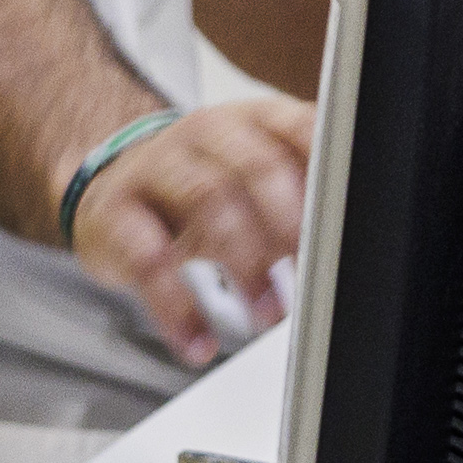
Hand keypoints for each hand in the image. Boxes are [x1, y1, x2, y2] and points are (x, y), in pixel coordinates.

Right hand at [68, 92, 319, 366]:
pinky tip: (198, 341)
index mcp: (252, 121)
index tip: (344, 228)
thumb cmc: (198, 191)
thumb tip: (355, 238)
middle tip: (311, 278)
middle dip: (289, 225)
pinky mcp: (113, 213)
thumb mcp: (253, 182)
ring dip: (244, 264)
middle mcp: (205, 134)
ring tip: (264, 314)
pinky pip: (147, 258)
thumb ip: (304, 193)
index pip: (299, 129)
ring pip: (206, 199)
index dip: (326, 177)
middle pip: (255, 165)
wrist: (108, 192)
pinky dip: (176, 308)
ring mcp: (156, 167)